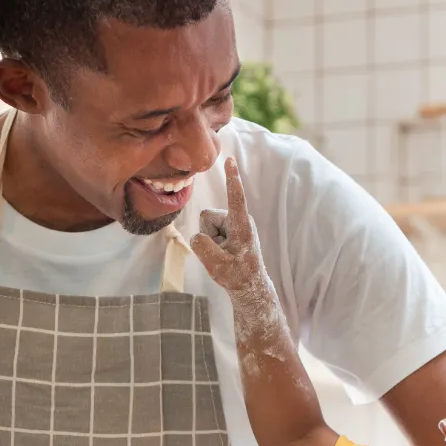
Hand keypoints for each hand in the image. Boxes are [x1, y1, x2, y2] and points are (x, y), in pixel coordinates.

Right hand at [190, 158, 285, 342]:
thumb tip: (197, 236)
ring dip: (210, 240)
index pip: (235, 198)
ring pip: (206, 224)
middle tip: (222, 255)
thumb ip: (204, 248)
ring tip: (224, 254)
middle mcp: (239, 220)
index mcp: (242, 226)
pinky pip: (208, 229)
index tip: (230, 160)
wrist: (248, 285)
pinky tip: (223, 253)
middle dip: (208, 235)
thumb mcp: (217, 266)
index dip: (231, 179)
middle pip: (207, 217)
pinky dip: (211, 242)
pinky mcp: (228, 226)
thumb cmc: (237, 276)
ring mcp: (233, 222)